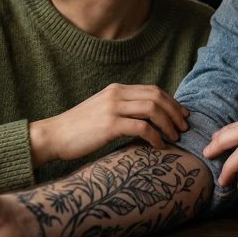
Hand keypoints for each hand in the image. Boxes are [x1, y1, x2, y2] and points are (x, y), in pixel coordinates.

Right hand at [29, 83, 189, 165]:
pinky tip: (159, 147)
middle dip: (175, 112)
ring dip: (169, 124)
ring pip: (153, 109)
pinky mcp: (109, 125)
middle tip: (184, 127)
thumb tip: (146, 118)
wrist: (53, 136)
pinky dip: (155, 137)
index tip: (182, 115)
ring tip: (175, 137)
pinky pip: (142, 127)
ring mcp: (112, 108)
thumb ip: (122, 109)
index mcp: (116, 89)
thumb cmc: (78, 129)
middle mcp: (116, 94)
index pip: (153, 90)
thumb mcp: (102, 111)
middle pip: (157, 97)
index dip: (171, 102)